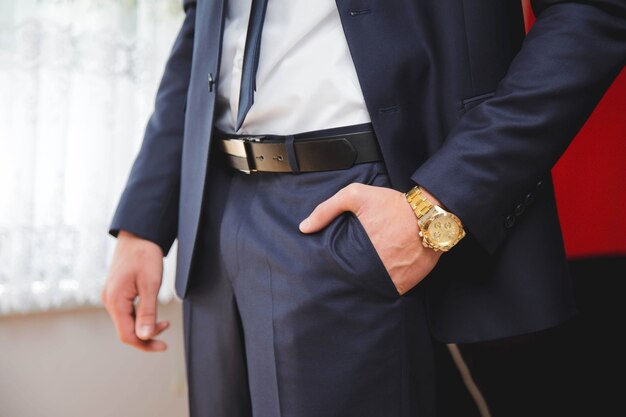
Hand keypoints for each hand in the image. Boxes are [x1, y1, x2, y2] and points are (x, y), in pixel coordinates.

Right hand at [102, 230, 169, 351]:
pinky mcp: (117, 291)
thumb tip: (145, 336)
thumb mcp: (150, 284)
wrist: (137, 234)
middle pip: (126, 330)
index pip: (127, 335)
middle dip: (147, 334)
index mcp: (115, 301)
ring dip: (144, 325)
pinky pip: (127, 311)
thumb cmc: (144, 256)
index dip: (145, 344)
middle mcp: (109, 300)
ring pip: (127, 321)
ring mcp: (111, 296)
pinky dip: (140, 316)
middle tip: (167, 327)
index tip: (163, 346)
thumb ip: (148, 312)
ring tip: (164, 320)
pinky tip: (153, 311)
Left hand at [299, 183, 441, 294]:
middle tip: (343, 276)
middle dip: (345, 280)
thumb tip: (304, 227)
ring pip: (369, 291)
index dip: (330, 271)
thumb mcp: (356, 196)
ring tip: (360, 278)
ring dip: (364, 286)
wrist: (431, 215)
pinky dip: (383, 288)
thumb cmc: (392, 205)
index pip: (335, 270)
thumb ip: (327, 209)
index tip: (326, 270)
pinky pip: (389, 293)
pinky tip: (379, 279)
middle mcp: (372, 270)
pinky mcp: (405, 286)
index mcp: (356, 252)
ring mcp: (390, 281)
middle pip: (350, 283)